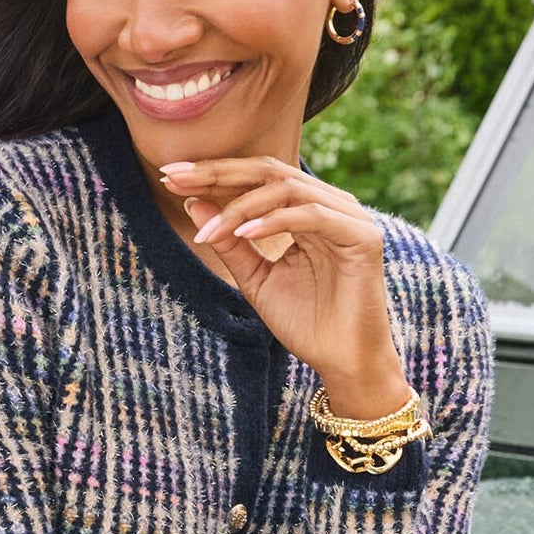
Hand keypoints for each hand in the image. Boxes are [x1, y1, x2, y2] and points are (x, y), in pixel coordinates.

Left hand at [159, 156, 408, 410]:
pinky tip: (245, 233)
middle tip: (175, 178)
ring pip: (287, 189)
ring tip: (210, 231)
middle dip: (218, 174)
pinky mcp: (363, 237)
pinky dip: (275, 221)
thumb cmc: (305, 323)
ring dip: (242, 206)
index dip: (213, 174)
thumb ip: (230, 242)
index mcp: (307, 209)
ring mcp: (350, 217)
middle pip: (269, 171)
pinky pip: (312, 215)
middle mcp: (331, 204)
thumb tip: (192, 203)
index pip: (256, 178)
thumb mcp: (255, 279)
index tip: (169, 176)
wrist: (342, 362)